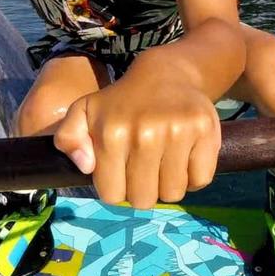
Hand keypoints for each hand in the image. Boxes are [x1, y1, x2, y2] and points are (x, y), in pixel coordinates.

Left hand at [54, 77, 220, 208]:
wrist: (166, 75)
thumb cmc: (121, 102)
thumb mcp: (84, 112)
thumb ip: (69, 137)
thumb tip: (85, 165)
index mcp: (112, 134)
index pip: (113, 196)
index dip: (116, 189)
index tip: (121, 172)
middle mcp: (145, 135)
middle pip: (144, 200)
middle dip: (141, 191)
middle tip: (143, 170)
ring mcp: (178, 133)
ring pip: (173, 194)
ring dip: (168, 186)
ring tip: (163, 164)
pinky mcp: (205, 131)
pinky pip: (201, 180)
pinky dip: (194, 177)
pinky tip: (184, 159)